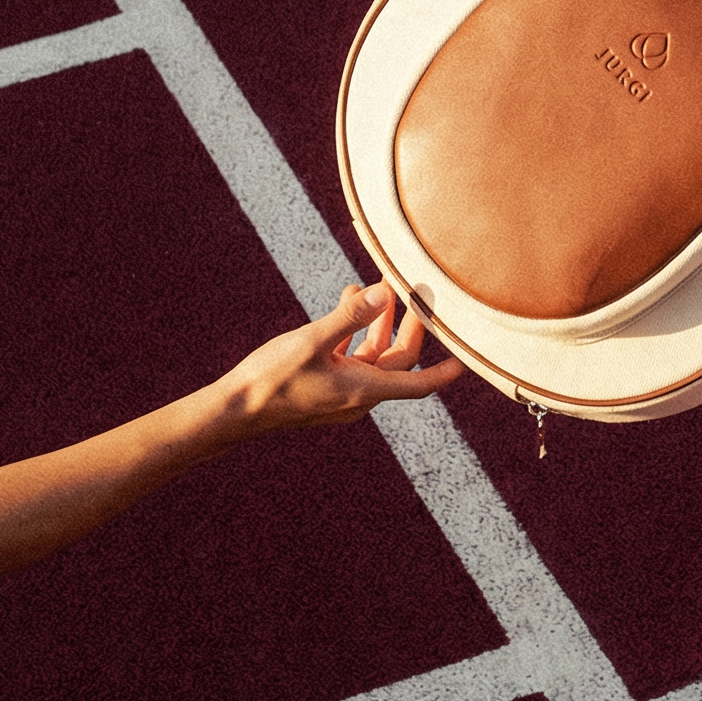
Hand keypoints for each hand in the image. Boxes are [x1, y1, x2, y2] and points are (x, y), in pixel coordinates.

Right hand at [215, 282, 462, 433]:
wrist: (233, 412)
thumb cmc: (271, 379)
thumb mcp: (312, 341)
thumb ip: (350, 316)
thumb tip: (385, 292)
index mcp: (364, 390)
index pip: (420, 384)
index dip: (446, 371)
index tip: (468, 358)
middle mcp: (358, 396)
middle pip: (398, 362)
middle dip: (408, 327)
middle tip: (416, 293)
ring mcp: (341, 394)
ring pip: (373, 357)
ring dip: (376, 324)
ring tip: (375, 288)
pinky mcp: (324, 388)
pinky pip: (350, 359)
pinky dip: (353, 333)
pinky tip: (345, 302)